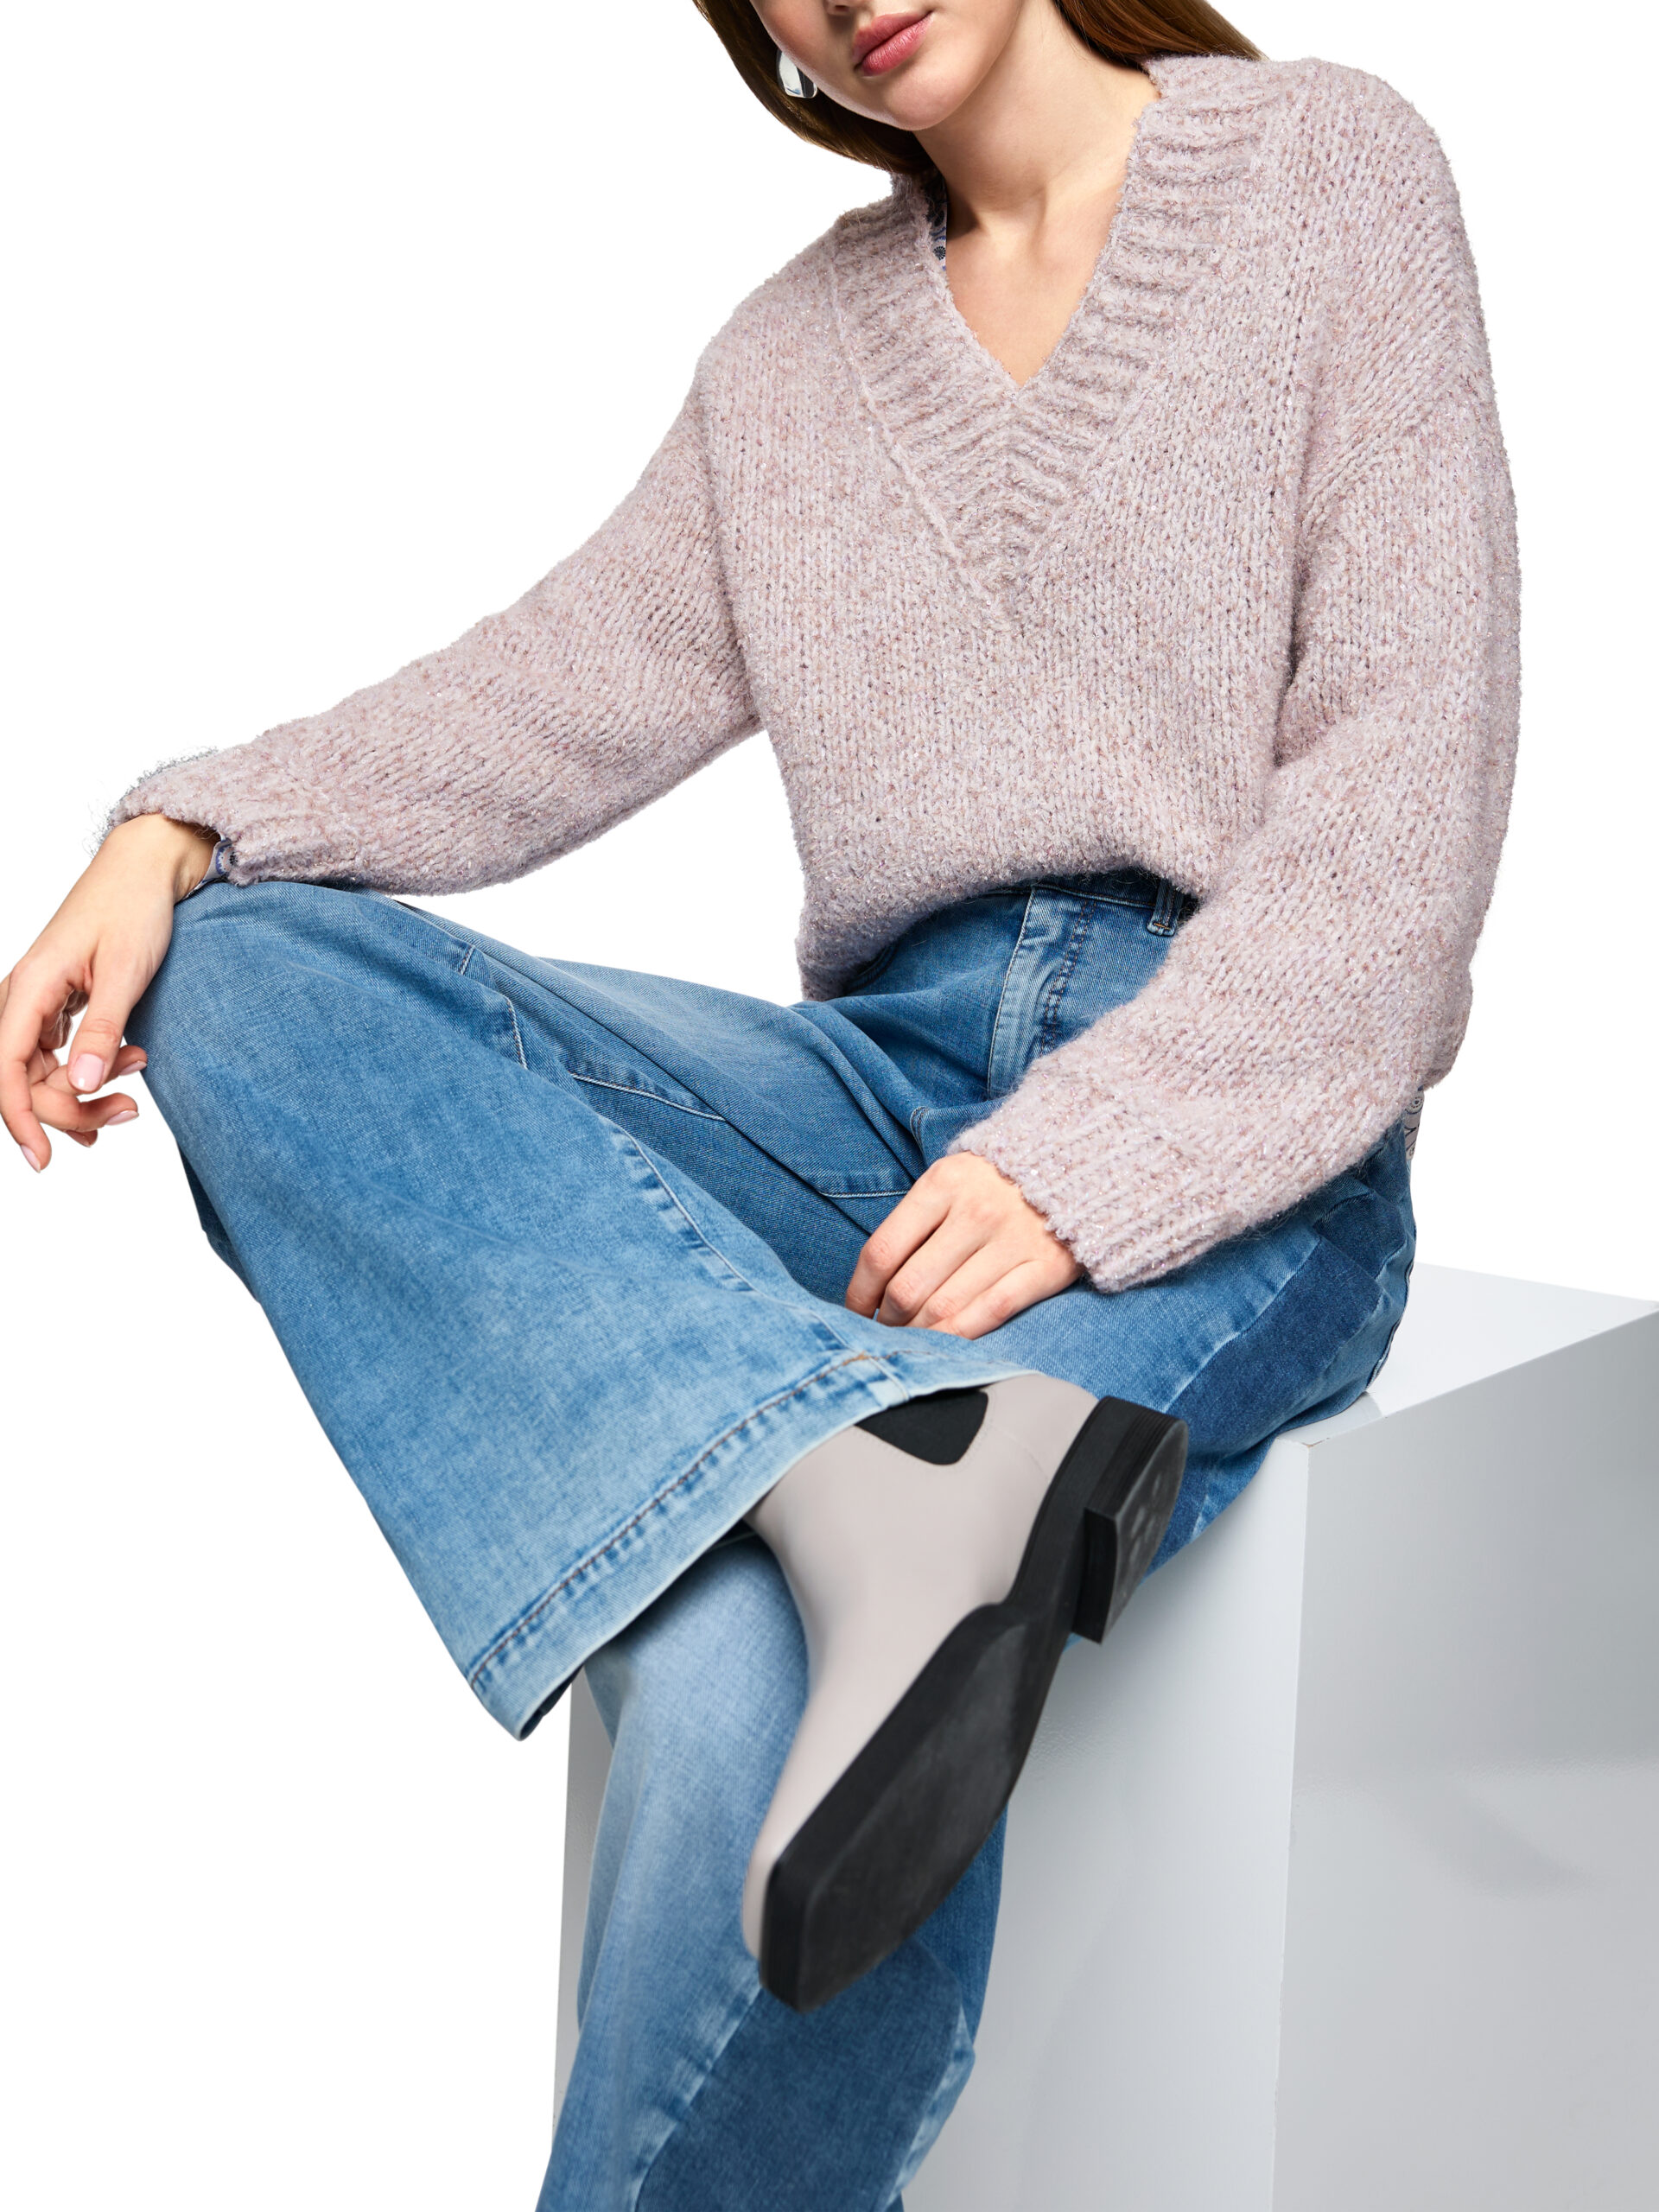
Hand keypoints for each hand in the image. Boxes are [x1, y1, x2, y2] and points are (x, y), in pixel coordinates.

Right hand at [1, 814, 215, 1171]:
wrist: (146, 869)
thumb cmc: (134, 909)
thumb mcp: (127, 972)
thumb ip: (104, 1029)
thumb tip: (84, 1084)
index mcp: (30, 987)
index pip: (5, 1069)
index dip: (19, 1119)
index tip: (44, 1160)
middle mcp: (24, 997)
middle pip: (23, 1080)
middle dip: (71, 1108)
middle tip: (130, 1111)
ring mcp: (39, 1003)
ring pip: (41, 1073)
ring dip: (84, 1093)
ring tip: (137, 1084)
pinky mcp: (59, 1006)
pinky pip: (56, 1057)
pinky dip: (87, 1076)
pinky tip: (124, 1078)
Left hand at [845, 1153, 1082, 1339]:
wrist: (1082, 1162)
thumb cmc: (1000, 1180)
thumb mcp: (952, 1179)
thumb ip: (916, 1221)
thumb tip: (875, 1282)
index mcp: (943, 1184)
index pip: (882, 1251)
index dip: (859, 1292)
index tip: (855, 1309)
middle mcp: (975, 1211)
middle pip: (909, 1288)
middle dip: (888, 1319)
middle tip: (885, 1329)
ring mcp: (1011, 1241)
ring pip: (945, 1307)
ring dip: (919, 1333)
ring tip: (910, 1338)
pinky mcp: (1044, 1268)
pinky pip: (991, 1313)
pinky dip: (960, 1335)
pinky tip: (945, 1341)